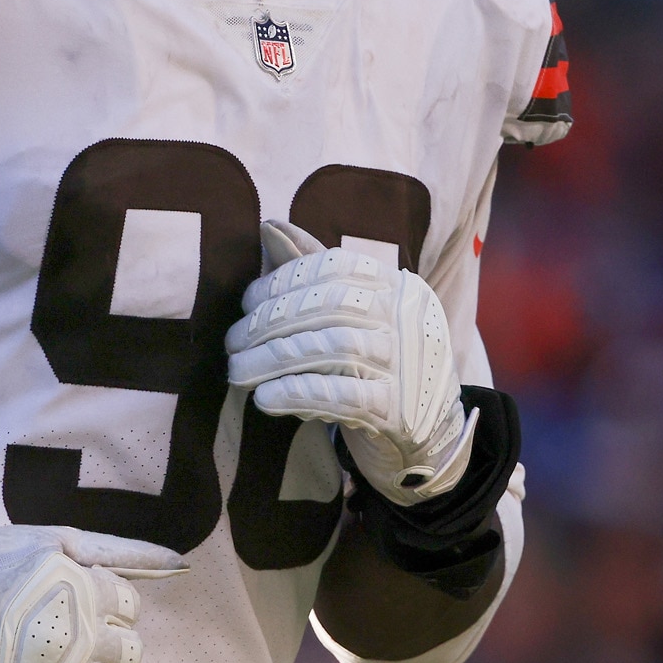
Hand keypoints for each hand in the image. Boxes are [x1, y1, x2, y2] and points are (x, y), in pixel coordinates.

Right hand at [0, 527, 175, 662]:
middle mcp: (78, 643)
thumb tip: (180, 563)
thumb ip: (118, 552)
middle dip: (101, 647)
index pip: (130, 612)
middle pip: (127, 659)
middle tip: (58, 637)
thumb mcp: (50, 541)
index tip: (67, 603)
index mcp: (86, 594)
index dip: (101, 606)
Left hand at [224, 220, 475, 502]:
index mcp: (398, 286)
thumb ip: (312, 272)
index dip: (284, 279)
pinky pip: (343, 396)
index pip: (335, 266)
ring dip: (273, 360)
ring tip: (238, 371)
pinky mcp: (400, 411)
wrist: (429, 437)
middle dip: (269, 322)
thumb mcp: (354, 316)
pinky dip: (297, 394)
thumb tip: (269, 226)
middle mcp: (410, 318)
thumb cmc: (378, 366)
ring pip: (332, 349)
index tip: (248, 301)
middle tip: (233, 343)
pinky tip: (265, 399)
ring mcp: (409, 365)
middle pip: (329, 305)